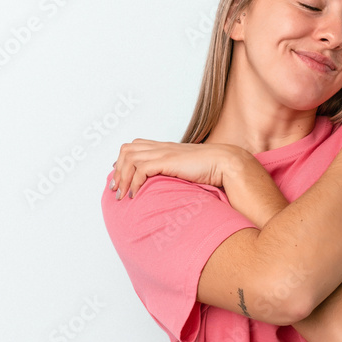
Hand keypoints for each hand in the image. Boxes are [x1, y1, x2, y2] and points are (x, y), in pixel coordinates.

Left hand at [110, 140, 240, 198]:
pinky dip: (134, 182)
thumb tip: (166, 186)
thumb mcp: (186, 170)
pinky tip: (136, 194)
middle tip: (116, 189)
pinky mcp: (167, 161)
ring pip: (130, 158)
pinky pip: (141, 169)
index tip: (119, 177)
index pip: (134, 146)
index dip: (122, 160)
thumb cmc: (211, 170)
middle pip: (127, 150)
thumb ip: (174, 172)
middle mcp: (161, 147)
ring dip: (122, 178)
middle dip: (118, 170)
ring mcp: (164, 153)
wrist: (225, 163)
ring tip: (122, 195)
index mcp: (165, 148)